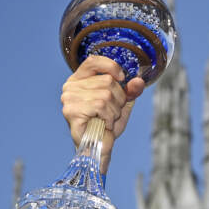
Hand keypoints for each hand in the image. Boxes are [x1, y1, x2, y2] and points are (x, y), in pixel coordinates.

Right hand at [60, 56, 144, 172]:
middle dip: (118, 99)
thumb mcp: (122, 103)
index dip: (111, 66)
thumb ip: (131, 90)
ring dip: (114, 111)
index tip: (121, 77)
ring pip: (106, 94)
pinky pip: (100, 105)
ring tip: (107, 120)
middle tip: (111, 113)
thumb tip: (139, 81)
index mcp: (80, 80)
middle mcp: (71, 86)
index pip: (94, 60)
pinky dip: (108, 117)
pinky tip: (104, 124)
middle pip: (107, 80)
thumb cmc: (106, 124)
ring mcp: (69, 98)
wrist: (99, 148)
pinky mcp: (71, 111)